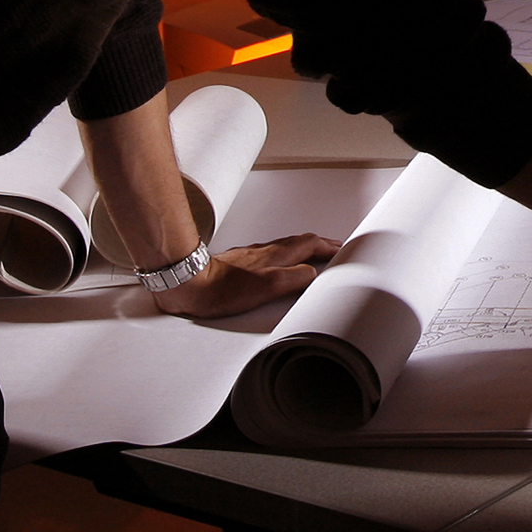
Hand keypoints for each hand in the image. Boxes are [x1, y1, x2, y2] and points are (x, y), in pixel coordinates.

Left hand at [151, 231, 339, 318]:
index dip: (330, 246)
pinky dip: (283, 257)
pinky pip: (269, 255)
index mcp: (277, 255)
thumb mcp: (268, 287)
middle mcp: (266, 251)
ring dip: (303, 249)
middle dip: (320, 245)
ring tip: (312, 256)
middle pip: (300, 242)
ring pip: (285, 247)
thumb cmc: (222, 288)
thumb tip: (313, 274)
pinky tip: (277, 266)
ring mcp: (252, 256)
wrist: (188, 283)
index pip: (311, 244)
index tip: (343, 249)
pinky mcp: (238, 264)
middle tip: (333, 249)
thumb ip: (294, 279)